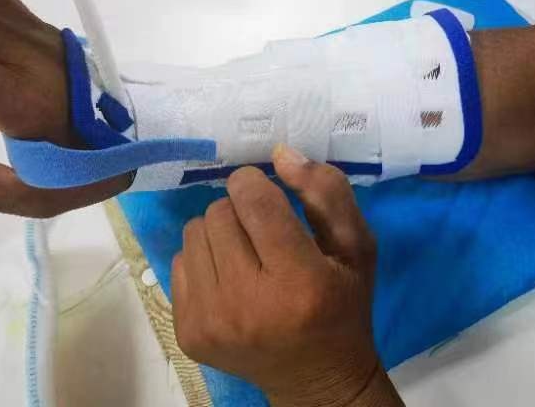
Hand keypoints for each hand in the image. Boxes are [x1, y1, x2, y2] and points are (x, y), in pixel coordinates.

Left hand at [172, 145, 403, 406]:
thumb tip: (278, 153)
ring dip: (218, 233)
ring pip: (193, 232)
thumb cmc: (342, 306)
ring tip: (246, 255)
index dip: (254, 183)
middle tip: (262, 232)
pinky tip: (229, 280)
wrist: (316, 379)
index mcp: (297, 281)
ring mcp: (210, 321)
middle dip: (239, 210)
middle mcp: (246, 303)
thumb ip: (326, 192)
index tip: (266, 191)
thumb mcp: (356, 246)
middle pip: (218, 212)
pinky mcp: (187, 332)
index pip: (252, 200)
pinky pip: (178, 262)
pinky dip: (203, 261)